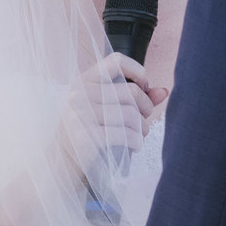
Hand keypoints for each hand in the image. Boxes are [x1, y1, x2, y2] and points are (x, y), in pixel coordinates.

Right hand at [60, 53, 166, 183]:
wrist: (61, 163)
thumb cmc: (87, 133)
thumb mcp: (106, 110)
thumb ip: (134, 99)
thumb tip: (164, 91)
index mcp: (83, 82)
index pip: (116, 61)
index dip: (138, 71)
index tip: (144, 88)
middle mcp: (79, 94)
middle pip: (130, 92)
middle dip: (146, 108)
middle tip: (145, 122)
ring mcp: (81, 115)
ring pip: (130, 115)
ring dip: (142, 128)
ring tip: (139, 136)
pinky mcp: (86, 137)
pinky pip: (125, 134)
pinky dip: (136, 142)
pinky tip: (134, 146)